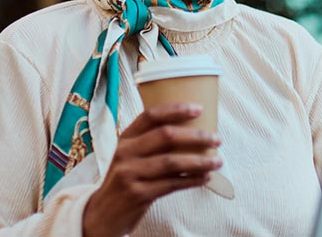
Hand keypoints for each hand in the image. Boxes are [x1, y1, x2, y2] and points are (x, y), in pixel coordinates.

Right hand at [82, 103, 221, 236]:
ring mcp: (130, 173)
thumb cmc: (125, 179)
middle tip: (216, 139)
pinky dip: (192, 180)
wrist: (103, 213)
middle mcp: (126, 152)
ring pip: (172, 162)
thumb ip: (150, 143)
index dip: (176, 110)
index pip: (151, 115)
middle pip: (166, 136)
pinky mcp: (138, 194)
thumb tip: (192, 132)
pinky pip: (171, 184)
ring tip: (217, 161)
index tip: (199, 109)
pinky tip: (205, 178)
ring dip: (199, 161)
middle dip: (196, 136)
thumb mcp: (130, 156)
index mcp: (125, 138)